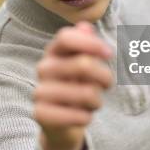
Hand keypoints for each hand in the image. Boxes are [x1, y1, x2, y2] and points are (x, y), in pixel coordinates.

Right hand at [33, 21, 112, 149]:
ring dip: (97, 101)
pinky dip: (87, 117)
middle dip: (105, 76)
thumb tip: (85, 27)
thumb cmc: (77, 87)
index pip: (66, 37)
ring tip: (91, 103)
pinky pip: (78, 116)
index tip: (109, 54)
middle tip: (106, 85)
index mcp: (54, 51)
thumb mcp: (84, 63)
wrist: (61, 123)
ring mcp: (39, 91)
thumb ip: (87, 45)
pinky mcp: (40, 114)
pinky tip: (81, 116)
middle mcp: (43, 68)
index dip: (91, 43)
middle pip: (84, 64)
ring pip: (87, 93)